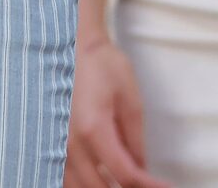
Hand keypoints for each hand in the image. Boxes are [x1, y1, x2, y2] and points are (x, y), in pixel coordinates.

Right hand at [65, 33, 169, 187]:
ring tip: (124, 182)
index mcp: (94, 129)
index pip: (125, 175)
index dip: (149, 186)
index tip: (166, 187)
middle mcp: (70, 142)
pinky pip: (65, 175)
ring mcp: (57, 143)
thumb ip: (135, 140)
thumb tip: (141, 169)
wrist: (73, 44)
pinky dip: (84, 183)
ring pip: (79, 186)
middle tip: (147, 185)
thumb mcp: (130, 99)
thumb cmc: (102, 65)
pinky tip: (99, 179)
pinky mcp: (51, 140)